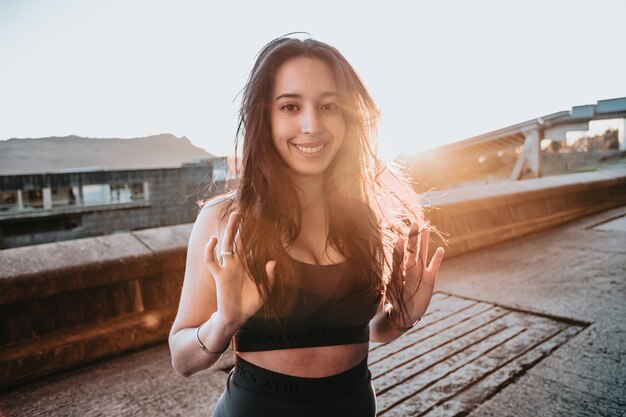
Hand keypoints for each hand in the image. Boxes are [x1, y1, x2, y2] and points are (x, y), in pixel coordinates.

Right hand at [204, 211, 275, 328]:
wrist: (236, 317)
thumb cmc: (250, 304)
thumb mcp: (264, 290)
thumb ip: (269, 277)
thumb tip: (272, 261)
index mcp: (248, 264)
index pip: (251, 245)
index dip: (254, 234)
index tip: (259, 220)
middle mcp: (237, 263)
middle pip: (237, 239)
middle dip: (239, 225)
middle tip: (241, 210)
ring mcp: (227, 267)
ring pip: (226, 244)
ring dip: (229, 230)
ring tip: (234, 216)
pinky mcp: (219, 276)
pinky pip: (211, 261)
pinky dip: (210, 250)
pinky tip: (214, 240)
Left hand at [395, 223, 444, 318]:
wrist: (405, 313)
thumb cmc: (396, 299)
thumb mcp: (394, 287)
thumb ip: (395, 276)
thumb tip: (390, 268)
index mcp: (399, 270)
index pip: (399, 255)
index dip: (400, 248)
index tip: (400, 240)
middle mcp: (410, 268)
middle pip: (413, 250)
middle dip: (414, 237)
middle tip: (414, 223)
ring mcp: (421, 272)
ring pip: (423, 253)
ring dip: (424, 242)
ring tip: (425, 229)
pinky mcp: (430, 279)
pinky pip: (434, 266)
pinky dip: (437, 259)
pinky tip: (440, 249)